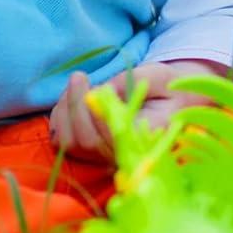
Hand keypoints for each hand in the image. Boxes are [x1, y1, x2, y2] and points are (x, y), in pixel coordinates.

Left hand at [48, 58, 232, 160]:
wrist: (173, 103)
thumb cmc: (168, 87)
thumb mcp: (159, 76)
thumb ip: (137, 81)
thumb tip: (103, 91)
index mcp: (146, 136)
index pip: (111, 135)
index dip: (94, 112)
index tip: (91, 83)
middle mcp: (124, 153)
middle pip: (86, 141)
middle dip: (75, 106)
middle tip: (79, 76)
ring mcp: (106, 156)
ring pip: (71, 143)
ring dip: (65, 111)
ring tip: (77, 83)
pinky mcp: (92, 151)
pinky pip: (65, 142)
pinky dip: (60, 119)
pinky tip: (70, 98)